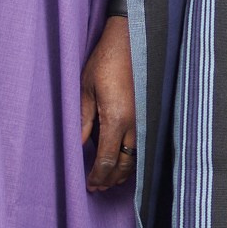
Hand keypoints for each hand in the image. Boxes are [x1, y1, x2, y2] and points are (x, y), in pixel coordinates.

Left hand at [80, 15, 136, 192]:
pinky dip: (133, 156)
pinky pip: (143, 143)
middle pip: (124, 163)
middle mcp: (135, 123)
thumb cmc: (105, 61)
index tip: (89, 185)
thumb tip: (77, 146)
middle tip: (98, 187)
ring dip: (123, 170)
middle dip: (110, 179)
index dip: (98, 176)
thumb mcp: (85, 90)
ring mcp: (145, 117)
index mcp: (116, 119)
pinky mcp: (149, 111)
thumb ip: (82, 121)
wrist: (131, 40)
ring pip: (136, 155)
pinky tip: (124, 158)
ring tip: (110, 178)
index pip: (107, 160)